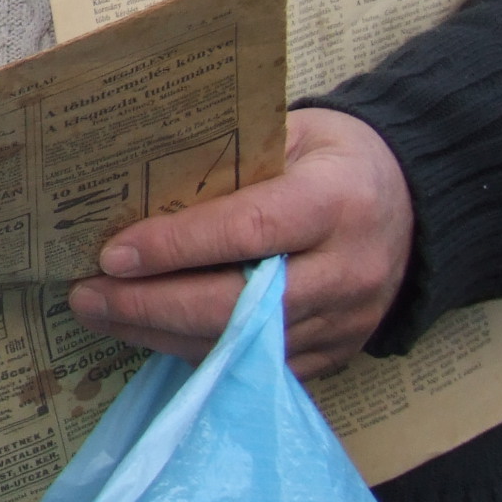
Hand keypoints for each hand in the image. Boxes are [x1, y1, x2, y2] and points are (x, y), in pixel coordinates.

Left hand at [66, 108, 413, 377]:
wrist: (415, 203)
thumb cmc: (334, 159)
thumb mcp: (293, 135)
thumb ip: (232, 161)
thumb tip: (138, 187)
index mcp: (337, 202)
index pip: (249, 230)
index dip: (176, 246)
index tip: (113, 254)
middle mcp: (347, 270)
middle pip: (237, 304)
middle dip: (150, 304)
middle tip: (86, 295)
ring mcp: (344, 323)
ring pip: (239, 345)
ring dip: (159, 334)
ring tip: (100, 312)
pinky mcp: (335, 355)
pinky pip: (254, 366)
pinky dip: (194, 352)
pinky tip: (147, 332)